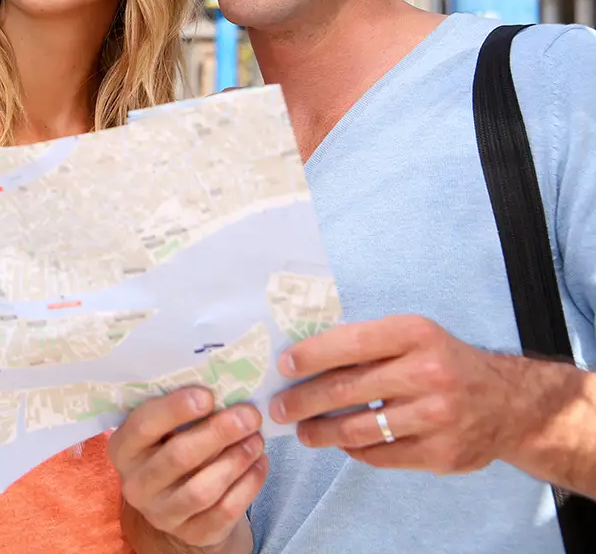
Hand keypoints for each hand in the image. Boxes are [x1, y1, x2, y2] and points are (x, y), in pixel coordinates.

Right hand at [108, 387, 265, 551]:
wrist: (179, 503)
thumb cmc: (172, 449)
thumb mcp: (164, 431)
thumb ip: (179, 410)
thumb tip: (220, 384)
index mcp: (123, 449)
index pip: (144, 426)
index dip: (175, 409)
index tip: (208, 395)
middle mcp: (136, 484)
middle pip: (178, 456)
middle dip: (218, 433)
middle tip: (249, 415)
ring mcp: (162, 514)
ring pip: (203, 488)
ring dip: (236, 460)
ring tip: (257, 439)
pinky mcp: (193, 533)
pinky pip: (224, 511)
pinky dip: (248, 485)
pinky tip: (260, 463)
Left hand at [270, 314, 524, 473]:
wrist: (511, 404)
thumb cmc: (446, 363)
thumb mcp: (415, 336)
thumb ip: (369, 344)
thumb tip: (304, 358)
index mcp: (416, 335)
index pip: (350, 343)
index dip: (311, 356)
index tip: (283, 366)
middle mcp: (428, 373)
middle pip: (347, 389)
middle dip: (303, 401)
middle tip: (278, 409)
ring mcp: (437, 417)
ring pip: (359, 429)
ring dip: (322, 433)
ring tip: (303, 432)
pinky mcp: (442, 453)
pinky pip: (382, 455)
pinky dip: (356, 450)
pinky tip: (343, 445)